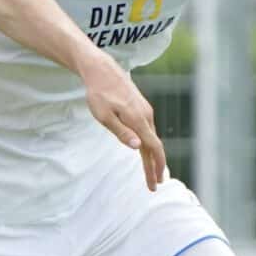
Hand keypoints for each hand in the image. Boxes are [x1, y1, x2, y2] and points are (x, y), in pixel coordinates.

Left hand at [81, 53, 165, 189]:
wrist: (102, 70)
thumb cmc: (99, 94)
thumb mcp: (104, 116)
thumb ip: (121, 132)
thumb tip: (138, 148)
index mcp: (138, 120)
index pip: (153, 148)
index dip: (156, 166)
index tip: (156, 182)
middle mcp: (146, 116)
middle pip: (154, 146)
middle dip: (155, 167)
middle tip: (154, 185)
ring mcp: (145, 111)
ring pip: (151, 138)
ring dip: (151, 157)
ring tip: (150, 173)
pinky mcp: (141, 108)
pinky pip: (148, 130)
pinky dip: (149, 144)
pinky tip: (145, 151)